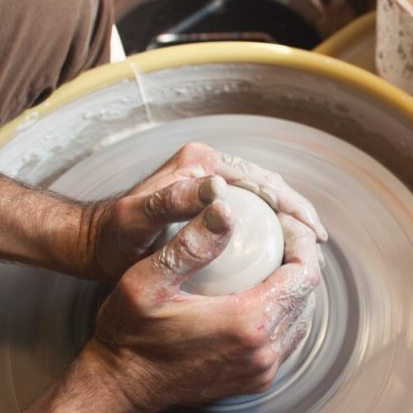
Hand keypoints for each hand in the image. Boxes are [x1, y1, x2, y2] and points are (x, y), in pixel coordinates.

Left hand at [82, 142, 327, 280]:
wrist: (95, 242)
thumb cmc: (113, 236)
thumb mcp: (136, 220)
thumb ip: (171, 202)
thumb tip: (219, 191)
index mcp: (198, 163)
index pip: (259, 180)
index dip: (291, 206)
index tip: (311, 233)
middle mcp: (206, 166)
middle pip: (267, 186)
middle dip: (297, 212)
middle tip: (317, 246)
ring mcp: (207, 182)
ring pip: (262, 198)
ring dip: (287, 219)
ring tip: (307, 249)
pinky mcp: (206, 199)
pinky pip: (248, 209)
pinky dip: (269, 225)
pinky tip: (280, 249)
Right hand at [88, 198, 320, 412]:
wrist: (122, 387)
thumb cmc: (129, 333)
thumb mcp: (148, 281)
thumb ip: (190, 245)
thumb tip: (225, 207)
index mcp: (247, 323)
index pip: (304, 274)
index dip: (302, 240)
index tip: (282, 220)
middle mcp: (263, 351)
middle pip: (306, 294)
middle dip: (300, 257)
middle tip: (277, 231)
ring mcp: (262, 370)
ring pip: (300, 317)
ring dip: (293, 285)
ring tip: (272, 256)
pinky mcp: (255, 379)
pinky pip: (287, 338)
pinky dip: (283, 311)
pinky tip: (262, 290)